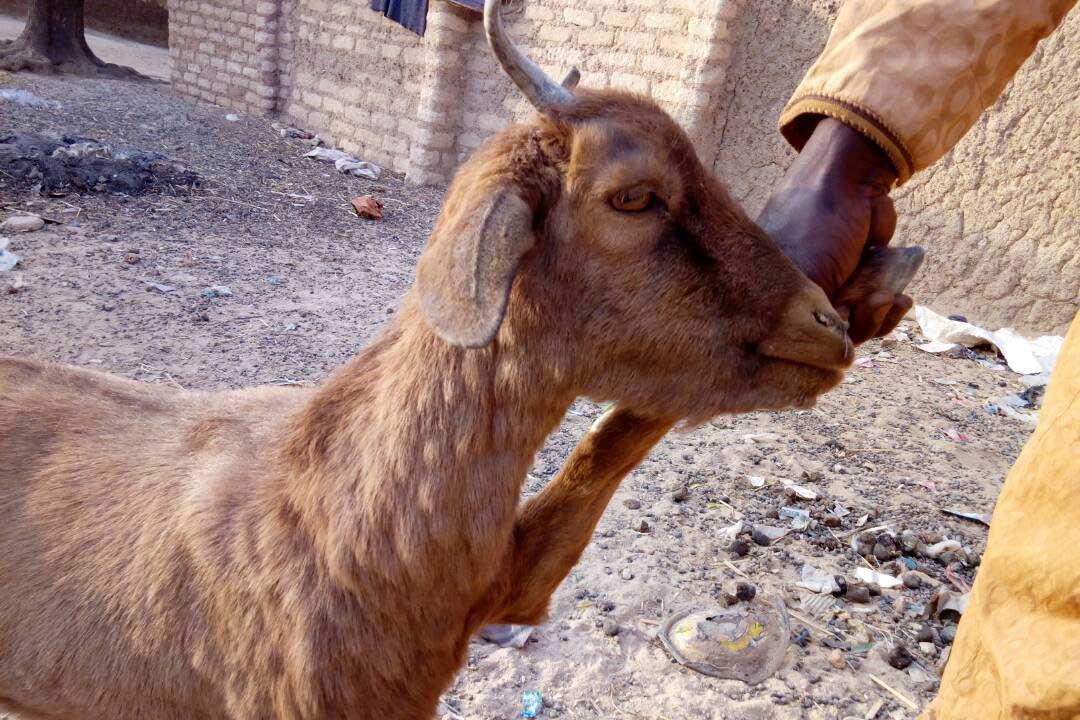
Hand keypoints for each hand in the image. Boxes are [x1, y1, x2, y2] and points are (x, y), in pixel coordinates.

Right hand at [758, 118, 910, 342]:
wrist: (854, 178)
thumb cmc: (818, 221)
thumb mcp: (808, 273)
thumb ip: (814, 320)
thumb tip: (834, 354)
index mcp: (771, 293)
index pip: (791, 338)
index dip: (817, 342)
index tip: (837, 327)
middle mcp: (797, 294)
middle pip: (825, 337)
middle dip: (854, 328)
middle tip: (866, 304)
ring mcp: (829, 288)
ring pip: (853, 328)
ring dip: (877, 319)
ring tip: (889, 298)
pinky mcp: (858, 280)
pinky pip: (874, 313)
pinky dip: (889, 310)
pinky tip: (901, 299)